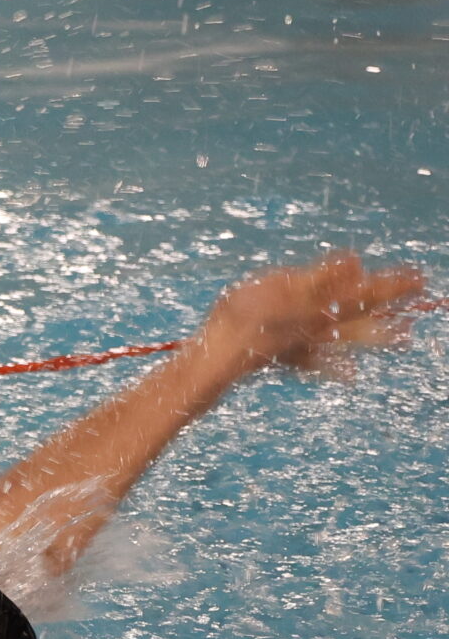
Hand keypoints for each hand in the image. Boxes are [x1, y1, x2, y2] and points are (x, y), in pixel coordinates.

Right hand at [199, 250, 425, 379]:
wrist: (218, 358)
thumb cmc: (245, 318)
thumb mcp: (281, 286)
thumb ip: (321, 277)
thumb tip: (357, 262)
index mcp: (322, 309)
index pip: (366, 292)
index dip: (392, 284)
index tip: (420, 276)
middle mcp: (321, 329)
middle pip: (363, 314)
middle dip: (390, 304)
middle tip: (418, 296)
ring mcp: (306, 346)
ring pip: (350, 340)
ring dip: (376, 338)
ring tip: (403, 339)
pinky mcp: (288, 358)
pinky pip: (319, 364)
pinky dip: (337, 368)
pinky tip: (350, 376)